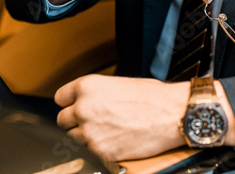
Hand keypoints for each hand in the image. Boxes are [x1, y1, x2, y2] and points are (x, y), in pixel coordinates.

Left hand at [54, 75, 189, 160]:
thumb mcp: (120, 83)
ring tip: (109, 129)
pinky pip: (90, 151)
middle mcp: (84, 109)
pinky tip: (117, 138)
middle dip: (76, 121)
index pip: (60, 98)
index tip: (75, 106)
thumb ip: (98, 93)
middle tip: (94, 120)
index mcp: (88, 87)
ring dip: (87, 135)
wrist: (173, 115)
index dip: (70, 102)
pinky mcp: (100, 151)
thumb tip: (89, 100)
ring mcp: (90, 132)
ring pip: (74, 137)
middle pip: (63, 119)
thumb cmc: (154, 98)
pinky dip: (100, 147)